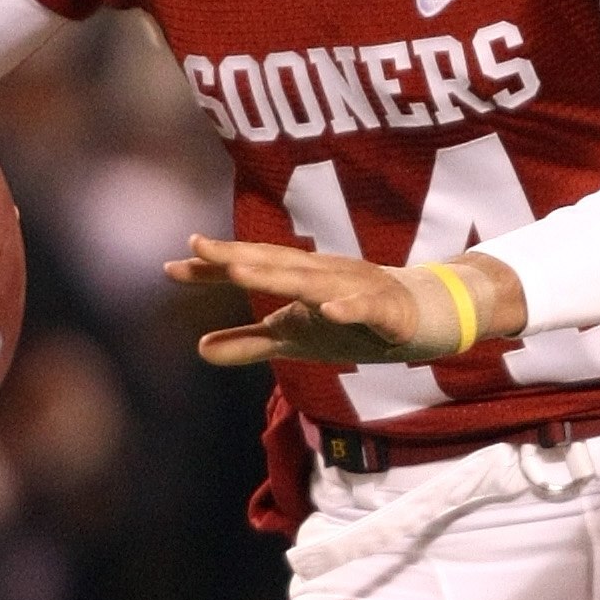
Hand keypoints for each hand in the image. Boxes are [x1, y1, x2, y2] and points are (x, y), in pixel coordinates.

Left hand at [167, 236, 525, 366]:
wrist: (428, 318)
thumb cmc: (353, 323)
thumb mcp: (295, 338)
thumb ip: (248, 343)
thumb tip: (197, 349)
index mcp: (301, 279)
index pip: (253, 269)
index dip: (213, 269)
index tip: (171, 267)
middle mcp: (326, 276)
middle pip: (277, 265)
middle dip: (239, 256)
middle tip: (199, 249)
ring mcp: (357, 291)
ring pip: (316, 283)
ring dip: (282, 277)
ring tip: (243, 271)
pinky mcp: (389, 314)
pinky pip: (366, 310)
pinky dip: (348, 308)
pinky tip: (325, 310)